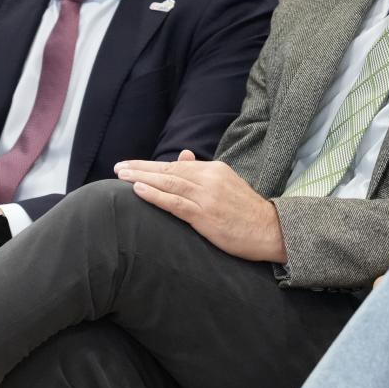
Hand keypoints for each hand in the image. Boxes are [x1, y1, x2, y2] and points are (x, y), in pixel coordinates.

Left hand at [116, 150, 287, 262]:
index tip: (131, 165)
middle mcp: (209, 178)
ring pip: (168, 183)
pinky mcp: (205, 215)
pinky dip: (155, 195)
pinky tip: (138, 190)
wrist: (270, 231)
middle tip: (118, 167)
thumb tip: (183, 156)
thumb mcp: (226, 184)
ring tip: (121, 176)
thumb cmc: (246, 212)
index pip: (176, 165)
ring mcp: (207, 197)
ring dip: (141, 178)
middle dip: (140, 168)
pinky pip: (175, 202)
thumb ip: (203, 172)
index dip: (151, 165)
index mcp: (214, 169)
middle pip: (168, 171)